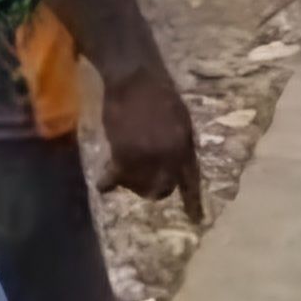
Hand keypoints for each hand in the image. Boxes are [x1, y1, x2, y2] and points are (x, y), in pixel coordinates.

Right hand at [98, 60, 203, 218]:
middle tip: (142, 178)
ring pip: (137, 186)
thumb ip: (179, 146)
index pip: (191, 181)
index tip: (196, 220)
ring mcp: (146, 158)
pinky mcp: (122, 155)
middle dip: (153, 189)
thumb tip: (175, 168)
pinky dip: (108, 182)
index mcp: (185, 147)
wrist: (135, 79)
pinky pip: (114, 178)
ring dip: (130, 181)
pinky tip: (104, 184)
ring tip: (124, 163)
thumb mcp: (181, 121)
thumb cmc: (159, 94)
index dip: (193, 203)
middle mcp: (168, 157)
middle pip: (162, 189)